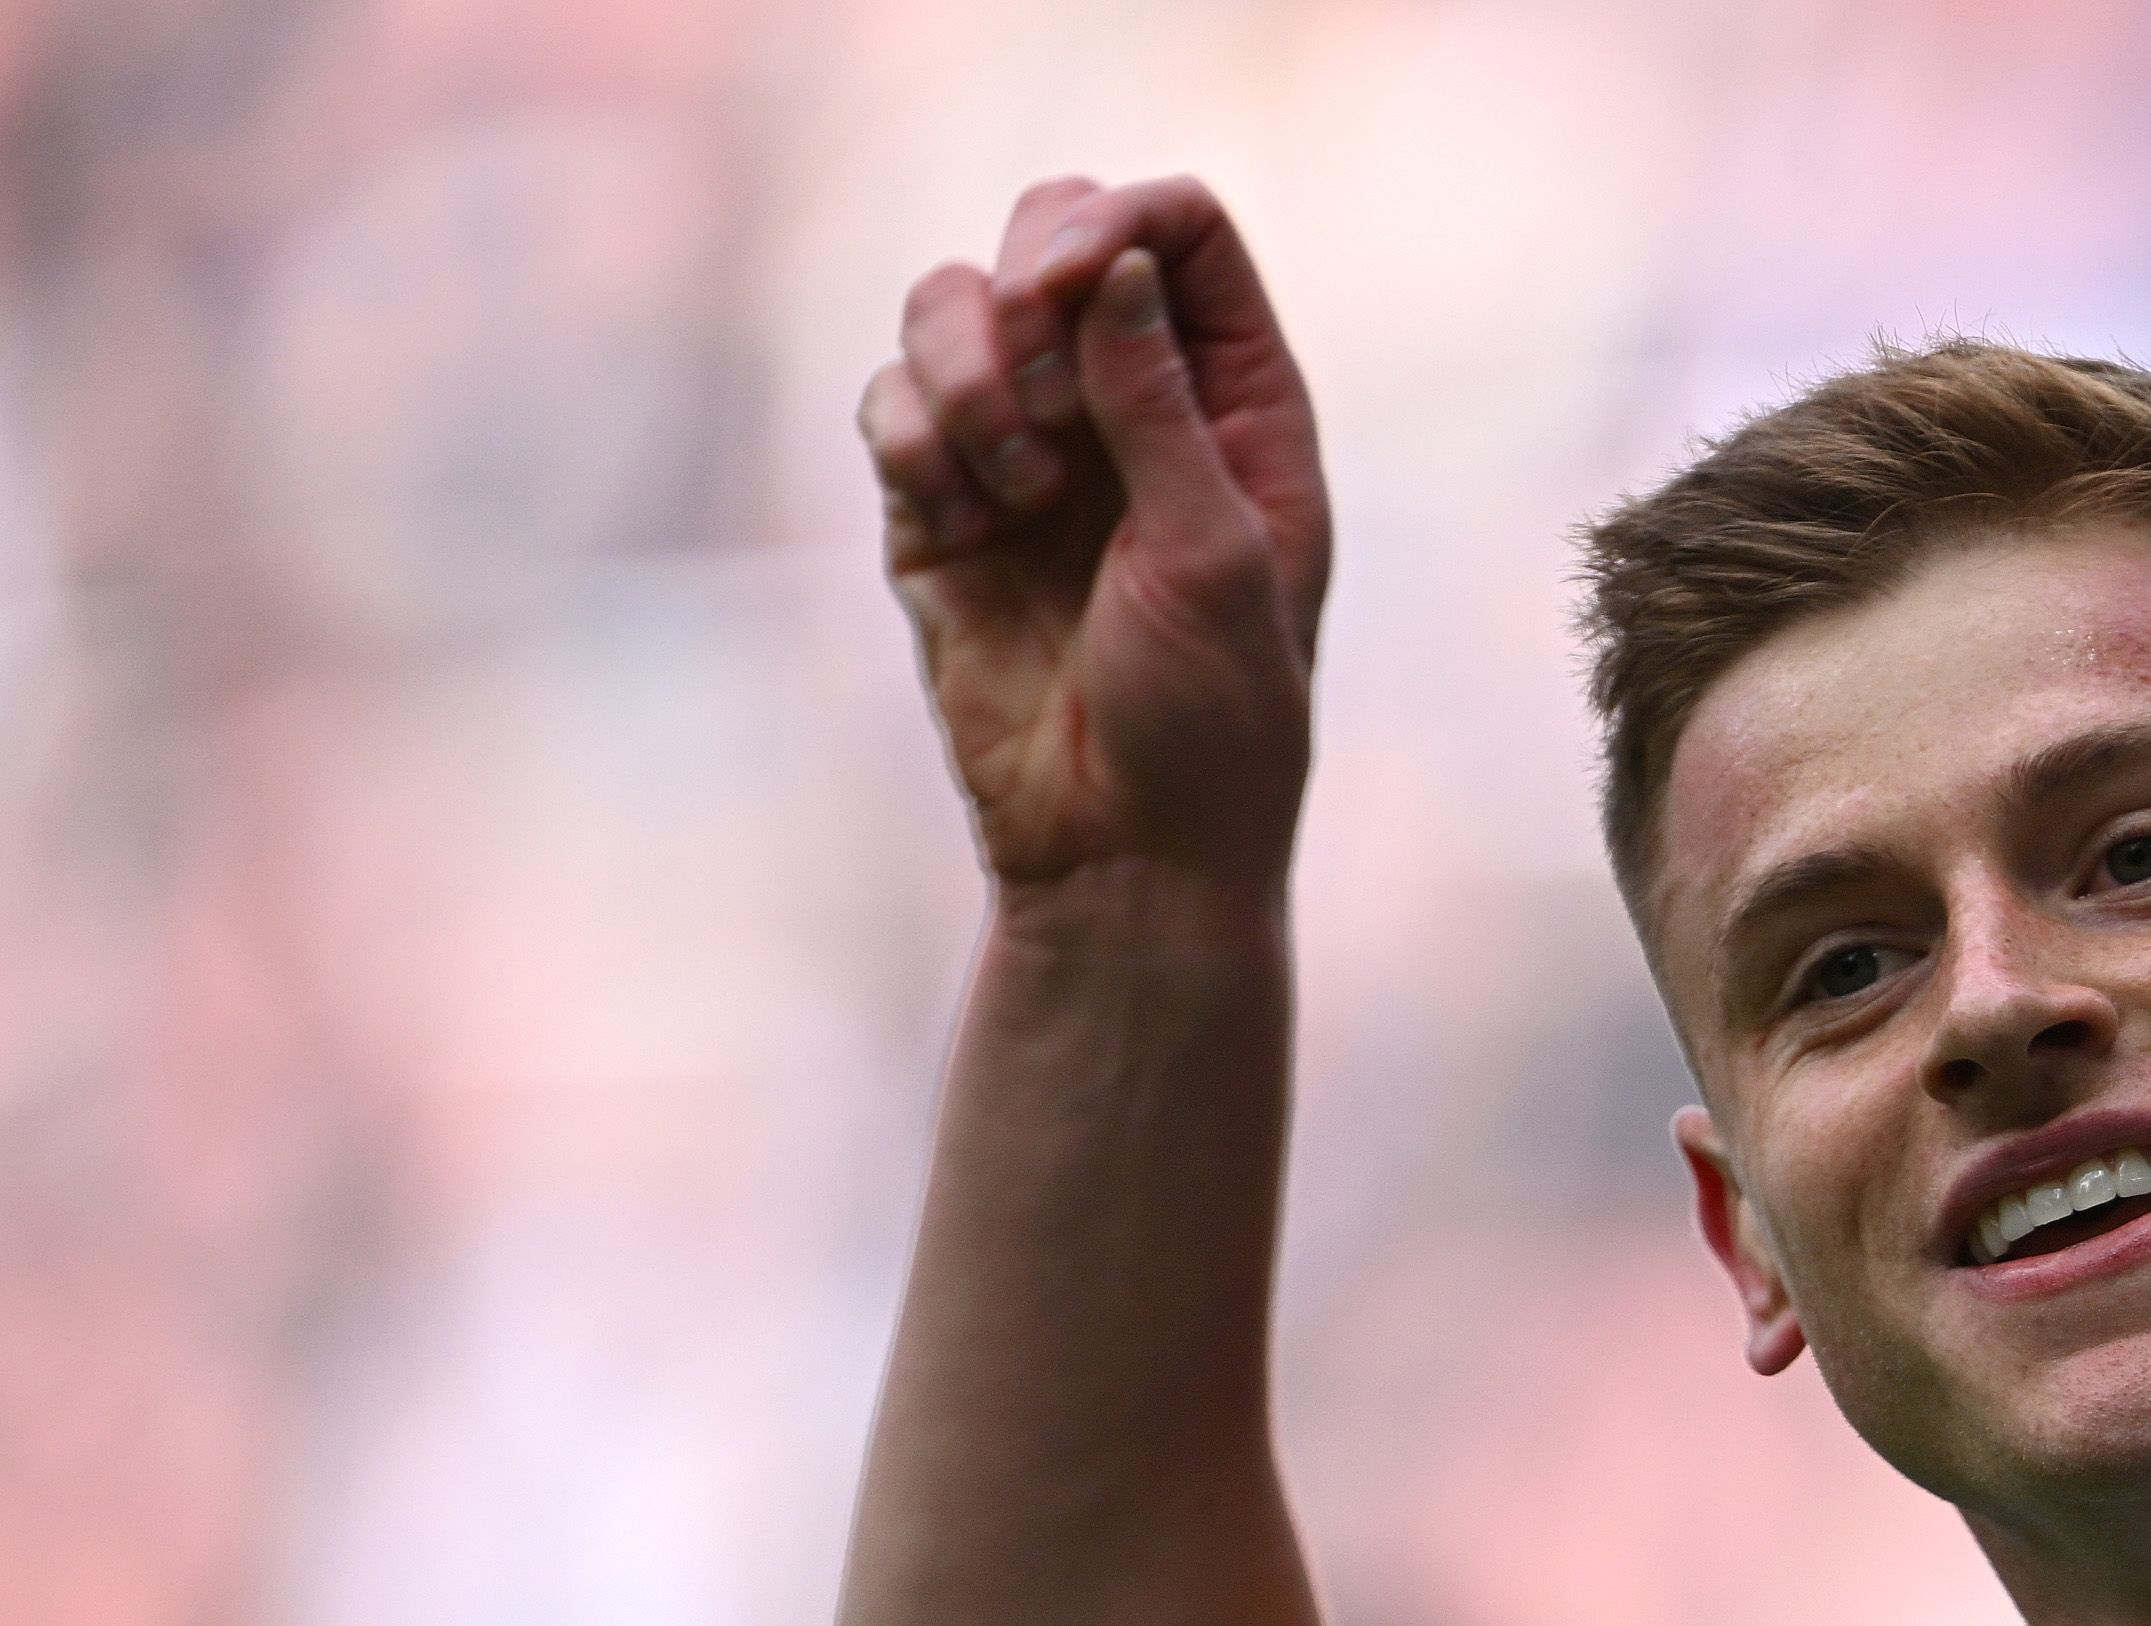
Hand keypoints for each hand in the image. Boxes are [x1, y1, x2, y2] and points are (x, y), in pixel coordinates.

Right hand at [858, 177, 1332, 896]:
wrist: (1120, 853)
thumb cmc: (1210, 719)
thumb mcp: (1214, 554)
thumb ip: (1159, 403)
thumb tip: (1112, 259)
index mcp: (1235, 405)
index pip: (1180, 231)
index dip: (1114, 222)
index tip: (1064, 284)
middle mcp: (1129, 404)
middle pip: (1050, 232)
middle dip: (1025, 291)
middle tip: (1045, 410)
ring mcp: (1027, 447)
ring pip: (947, 304)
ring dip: (965, 377)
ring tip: (1013, 491)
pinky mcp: (937, 504)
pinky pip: (889, 404)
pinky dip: (913, 444)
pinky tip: (964, 530)